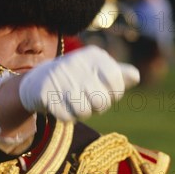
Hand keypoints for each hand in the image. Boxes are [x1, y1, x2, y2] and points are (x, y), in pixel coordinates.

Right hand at [18, 45, 139, 121]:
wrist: (39, 81)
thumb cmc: (77, 78)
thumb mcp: (98, 71)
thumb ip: (118, 74)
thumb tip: (135, 76)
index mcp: (93, 56)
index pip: (115, 80)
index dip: (114, 94)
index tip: (106, 93)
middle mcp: (76, 63)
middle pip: (101, 100)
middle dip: (98, 107)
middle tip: (89, 101)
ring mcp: (59, 77)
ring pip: (83, 111)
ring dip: (82, 114)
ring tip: (77, 105)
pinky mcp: (45, 92)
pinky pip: (66, 117)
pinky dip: (67, 117)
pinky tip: (63, 107)